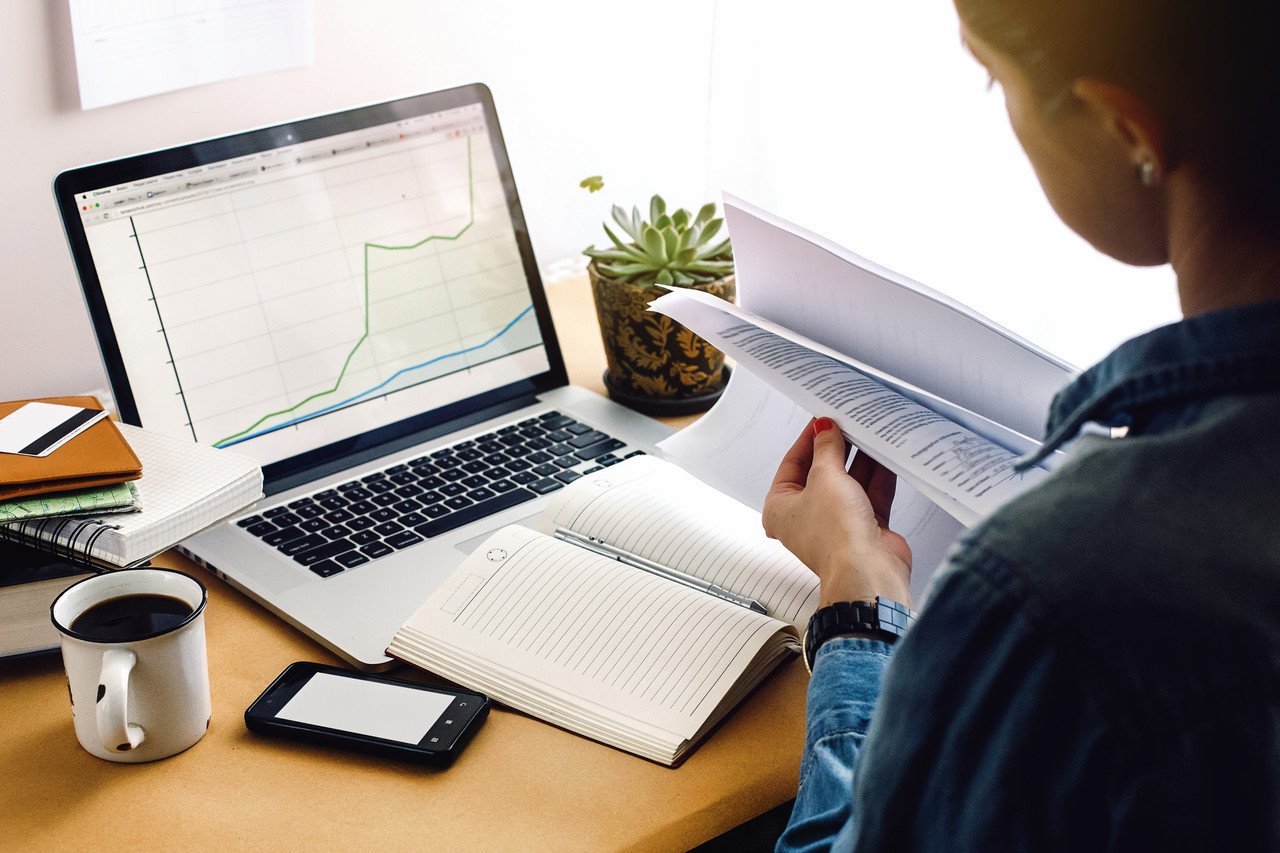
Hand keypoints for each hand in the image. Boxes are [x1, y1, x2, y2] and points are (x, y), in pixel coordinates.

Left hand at [763, 417, 911, 605]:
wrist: (869, 572)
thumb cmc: (836, 535)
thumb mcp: (825, 477)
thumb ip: (826, 449)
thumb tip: (824, 428)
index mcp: (781, 508)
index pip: (792, 463)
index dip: (808, 439)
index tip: (823, 418)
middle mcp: (807, 516)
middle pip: (822, 471)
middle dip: (837, 447)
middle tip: (849, 422)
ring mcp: (837, 522)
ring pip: (849, 481)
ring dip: (861, 459)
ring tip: (870, 432)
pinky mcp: (865, 527)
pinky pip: (871, 494)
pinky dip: (879, 475)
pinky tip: (886, 453)